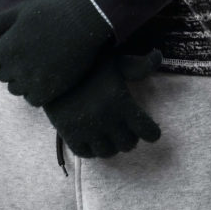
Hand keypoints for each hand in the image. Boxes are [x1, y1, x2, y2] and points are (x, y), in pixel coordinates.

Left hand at [0, 0, 113, 106]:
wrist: (85, 19)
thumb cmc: (50, 11)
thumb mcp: (18, 12)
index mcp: (7, 47)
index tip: (14, 43)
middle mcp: (17, 67)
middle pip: (1, 76)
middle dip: (10, 65)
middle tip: (28, 51)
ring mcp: (34, 80)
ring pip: (16, 89)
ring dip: (22, 79)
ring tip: (37, 62)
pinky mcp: (51, 89)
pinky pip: (33, 100)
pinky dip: (36, 91)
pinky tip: (45, 74)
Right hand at [44, 45, 163, 157]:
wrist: (52, 66)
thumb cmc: (89, 63)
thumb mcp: (116, 61)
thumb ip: (138, 66)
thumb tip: (159, 55)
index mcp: (121, 101)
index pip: (148, 131)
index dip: (151, 132)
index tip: (150, 130)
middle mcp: (106, 119)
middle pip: (128, 144)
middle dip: (130, 137)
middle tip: (127, 130)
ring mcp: (87, 129)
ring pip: (108, 152)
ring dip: (112, 145)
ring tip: (110, 135)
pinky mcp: (69, 134)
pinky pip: (87, 154)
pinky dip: (92, 149)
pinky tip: (93, 138)